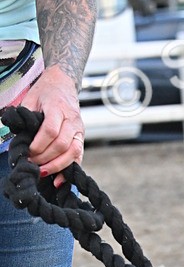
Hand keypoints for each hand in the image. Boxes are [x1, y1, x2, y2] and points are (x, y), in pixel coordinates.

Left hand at [19, 66, 84, 185]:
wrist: (63, 85)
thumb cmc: (44, 93)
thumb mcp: (31, 99)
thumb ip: (26, 117)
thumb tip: (19, 140)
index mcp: (57, 108)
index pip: (50, 130)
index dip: (38, 145)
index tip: (28, 152)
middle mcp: (72, 120)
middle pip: (62, 144)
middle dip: (45, 158)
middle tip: (31, 164)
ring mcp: (79, 130)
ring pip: (73, 152)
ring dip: (57, 166)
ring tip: (42, 173)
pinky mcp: (81, 139)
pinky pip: (79, 158)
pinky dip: (69, 171)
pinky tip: (58, 181)